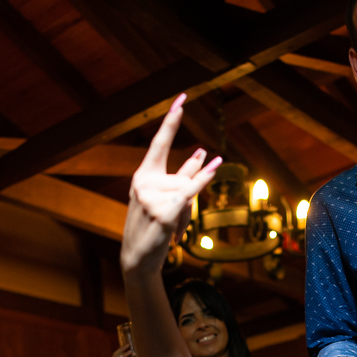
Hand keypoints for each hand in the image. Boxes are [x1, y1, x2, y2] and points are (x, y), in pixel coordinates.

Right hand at [120, 94, 221, 274]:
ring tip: (170, 227)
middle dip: (186, 199)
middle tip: (169, 221)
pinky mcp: (165, 210)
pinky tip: (216, 163)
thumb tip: (203, 151)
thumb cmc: (153, 227)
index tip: (182, 98)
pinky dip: (204, 180)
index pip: (159, 143)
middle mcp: (144, 182)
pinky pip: (191, 192)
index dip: (171, 120)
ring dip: (187, 212)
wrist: (139, 258)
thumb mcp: (165, 199)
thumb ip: (184, 176)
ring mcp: (152, 196)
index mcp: (142, 175)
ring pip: (188, 192)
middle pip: (184, 177)